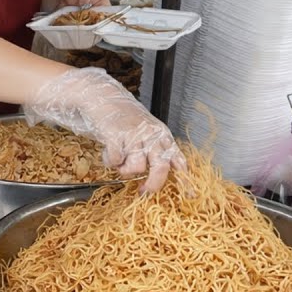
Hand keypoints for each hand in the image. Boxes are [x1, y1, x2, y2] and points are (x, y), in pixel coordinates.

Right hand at [24, 68, 185, 192]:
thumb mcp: (146, 130)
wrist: (102, 96)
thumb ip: (155, 149)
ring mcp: (134, 135)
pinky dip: (110, 161)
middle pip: (160, 168)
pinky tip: (109, 154)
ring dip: (125, 170)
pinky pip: (116, 160)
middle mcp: (151, 135)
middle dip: (153, 184)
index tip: (188, 196)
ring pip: (137, 167)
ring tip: (119, 164)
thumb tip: (164, 173)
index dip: (184, 179)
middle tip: (144, 192)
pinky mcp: (116, 135)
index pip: (178, 159)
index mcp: (162, 135)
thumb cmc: (124, 116)